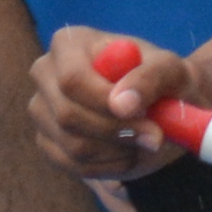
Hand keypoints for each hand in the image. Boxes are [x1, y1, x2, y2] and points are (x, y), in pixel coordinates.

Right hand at [25, 24, 211, 184]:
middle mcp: (46, 74)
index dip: (104, 102)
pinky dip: (109, 167)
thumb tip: (122, 104)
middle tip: (156, 137)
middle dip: (116, 132)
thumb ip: (150, 78)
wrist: (161, 107)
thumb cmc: (164, 80)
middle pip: (66, 115)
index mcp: (69, 44)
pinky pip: (73, 166)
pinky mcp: (47, 142)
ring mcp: (41, 110)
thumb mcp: (170, 71)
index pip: (72, 79)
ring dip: (118, 151)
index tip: (144, 115)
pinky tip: (130, 153)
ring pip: (73, 146)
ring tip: (147, 141)